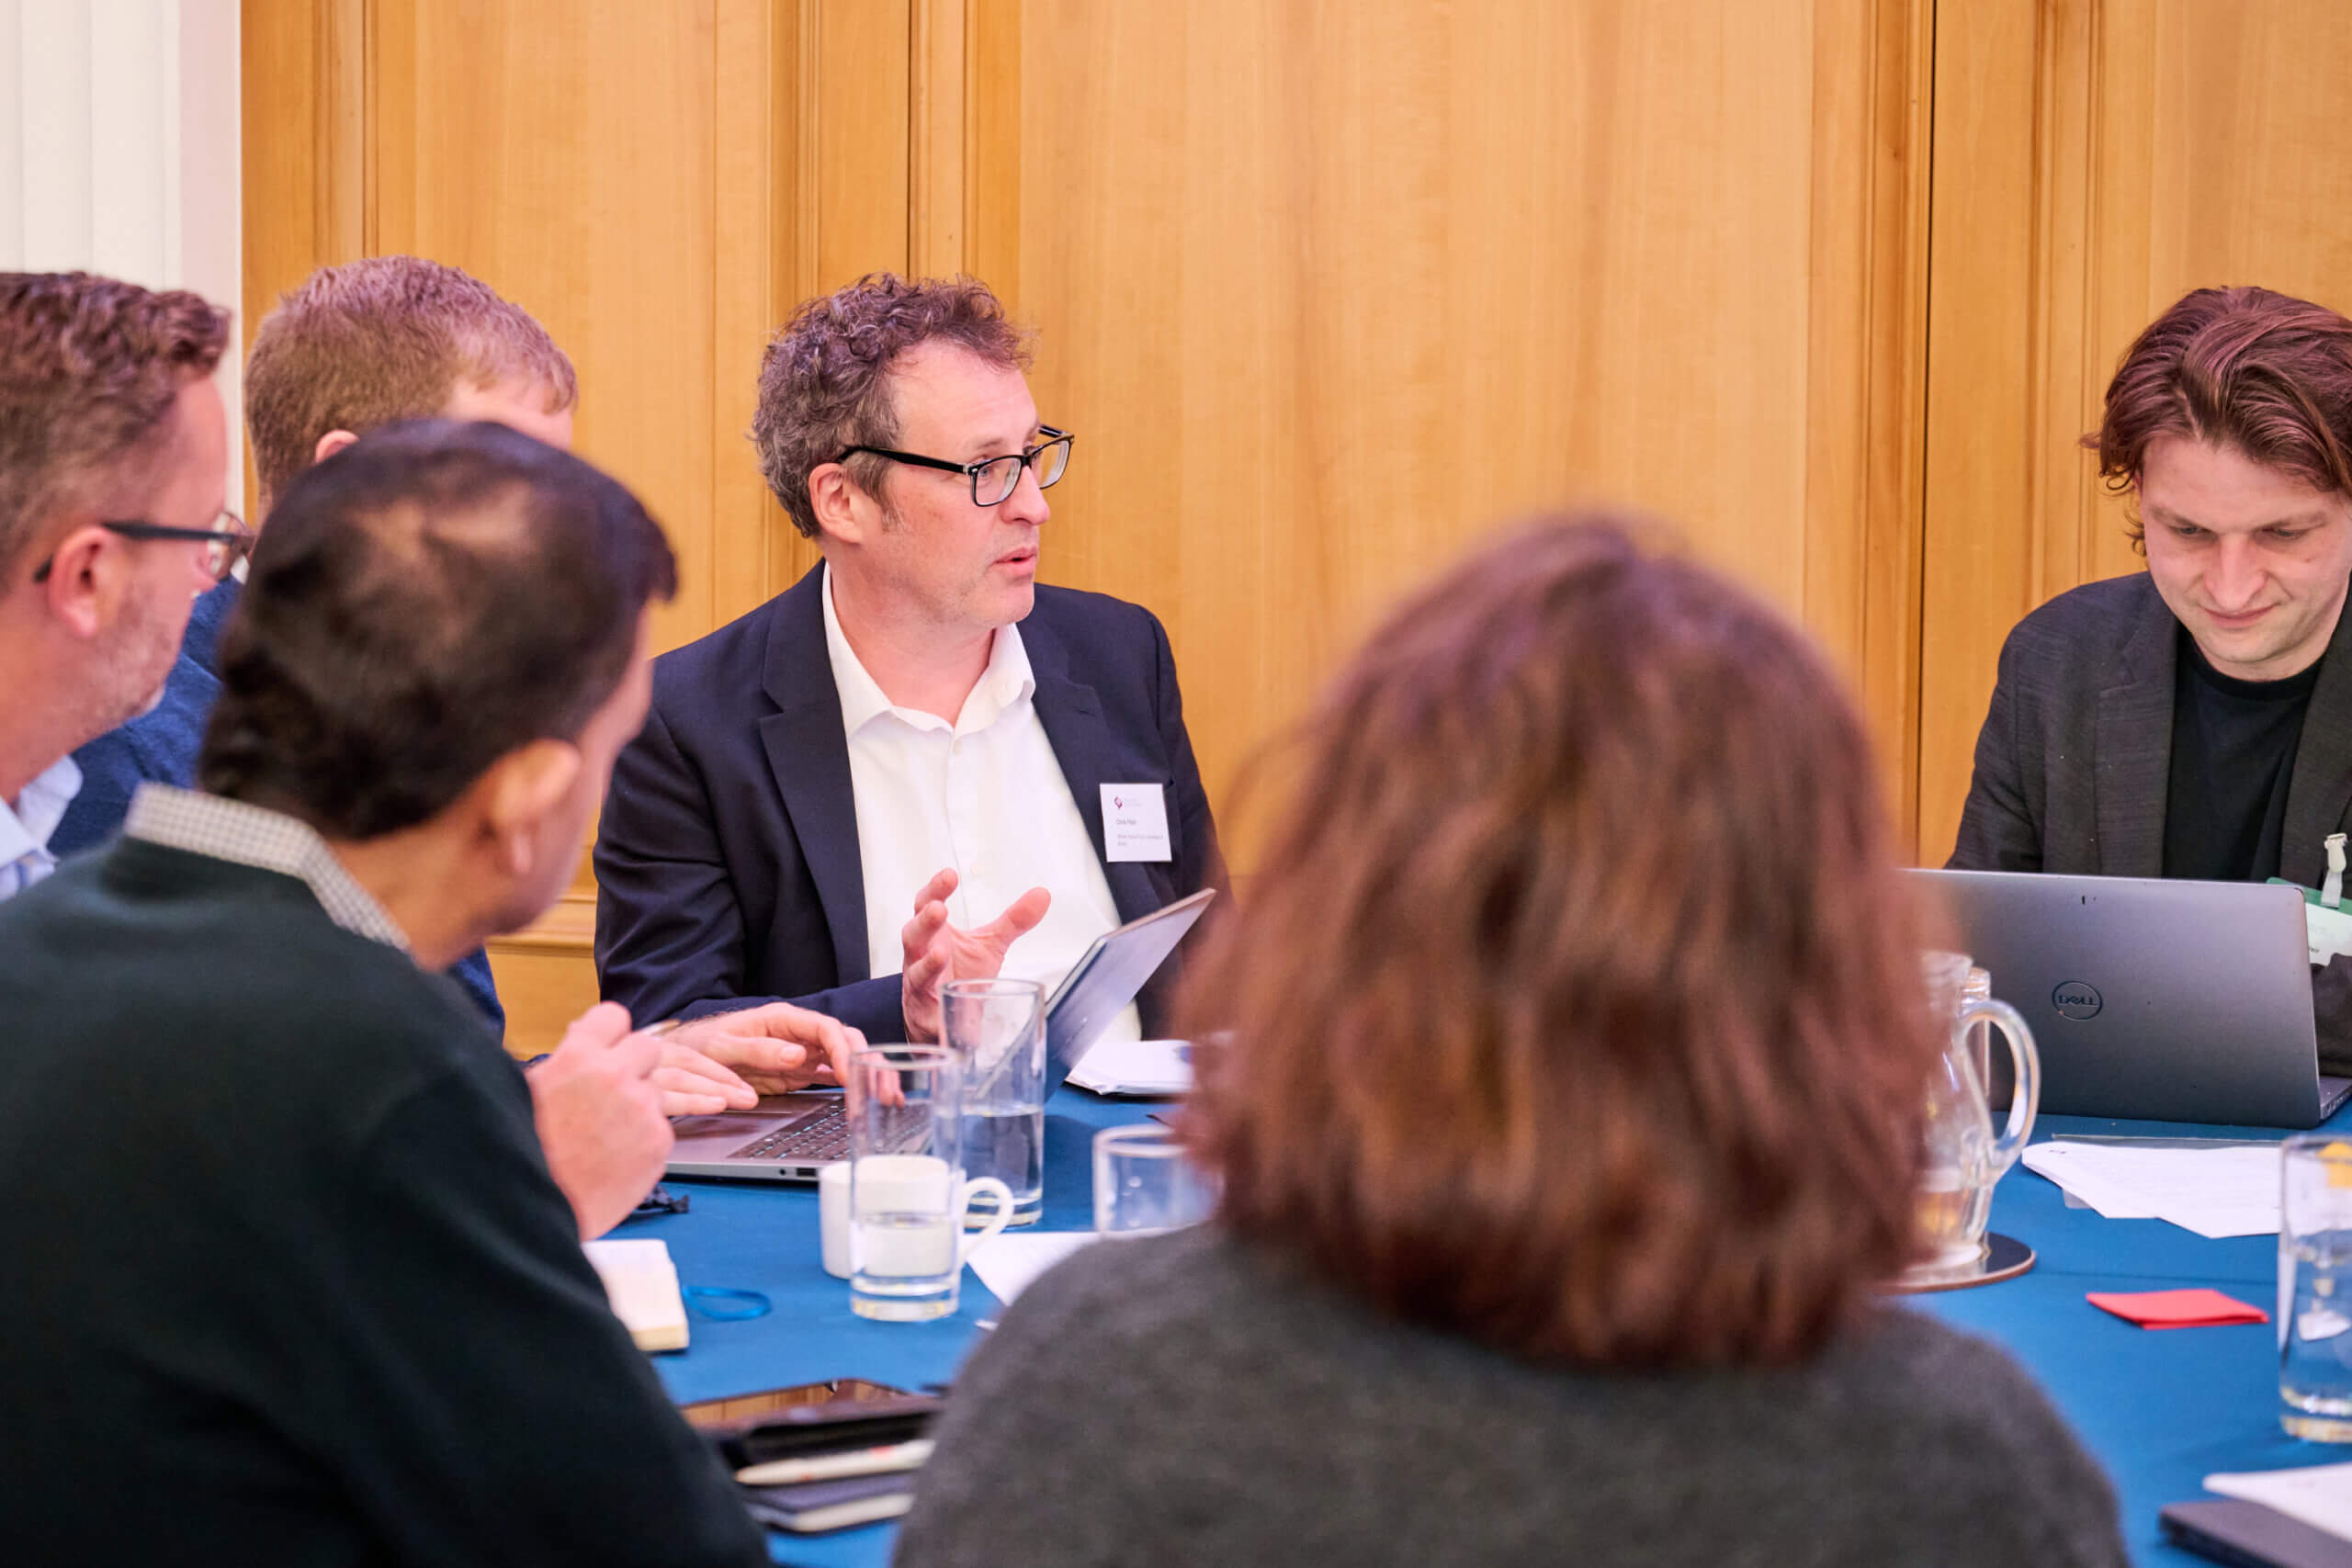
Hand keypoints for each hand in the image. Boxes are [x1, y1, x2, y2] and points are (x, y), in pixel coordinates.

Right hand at [525, 1002, 672, 1239]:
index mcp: (578, 1056)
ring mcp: (643, 1108)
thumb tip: (579, 1034)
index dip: (611, 1034)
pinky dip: (643, 1142)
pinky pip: (660, 1129)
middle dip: (634, 1066)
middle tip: (612, 1095)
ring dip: (638, 1108)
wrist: (534, 1213)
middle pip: (648, 1047)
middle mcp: (616, 1075)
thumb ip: (565, 1061)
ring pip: (655, 1092)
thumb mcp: (530, 1092)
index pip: (613, 1015)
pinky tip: (614, 1160)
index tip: (608, 1049)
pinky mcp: (660, 1142)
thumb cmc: (523, 1152)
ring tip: (603, 1138)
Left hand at [658, 1004, 866, 1110]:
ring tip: (889, 1097)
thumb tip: (799, 1054)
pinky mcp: (802, 1072)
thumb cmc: (703, 1044)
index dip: (843, 1050)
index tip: (851, 1074)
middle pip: (846, 1041)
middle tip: (884, 1089)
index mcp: (784, 1019)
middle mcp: (800, 1034)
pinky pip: (835, 1077)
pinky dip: (854, 1087)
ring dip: (870, 1075)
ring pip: (848, 1059)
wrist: (689, 1057)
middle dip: (869, 1062)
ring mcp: (804, 1053)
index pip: (826, 1028)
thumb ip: (760, 1050)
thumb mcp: (724, 1047)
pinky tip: (871, 1099)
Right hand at [899, 868, 1050, 1042]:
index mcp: (936, 932)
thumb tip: (1042, 894)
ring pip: (915, 968)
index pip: (928, 903)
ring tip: (941, 952)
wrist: (939, 1016)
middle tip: (939, 908)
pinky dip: (933, 998)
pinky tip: (943, 991)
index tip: (949, 875)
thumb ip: (1013, 921)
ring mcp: (920, 981)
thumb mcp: (989, 944)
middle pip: (914, 932)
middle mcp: (922, 953)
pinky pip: (926, 1003)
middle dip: (925, 920)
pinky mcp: (924, 1009)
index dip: (936, 889)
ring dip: (927, 960)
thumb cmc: (959, 974)